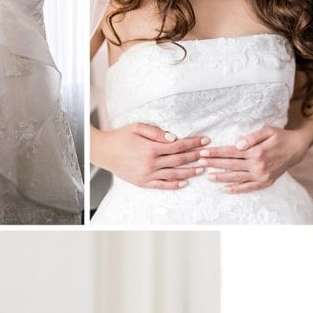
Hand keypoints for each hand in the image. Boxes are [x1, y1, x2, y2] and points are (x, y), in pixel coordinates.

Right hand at [92, 124, 209, 189]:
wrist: (104, 152)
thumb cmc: (120, 137)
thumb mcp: (137, 127)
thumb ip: (157, 132)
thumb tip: (174, 138)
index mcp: (150, 148)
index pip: (178, 146)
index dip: (193, 143)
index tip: (205, 141)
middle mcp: (150, 163)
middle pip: (179, 160)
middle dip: (196, 157)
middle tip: (208, 155)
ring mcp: (146, 175)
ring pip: (173, 174)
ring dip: (189, 172)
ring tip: (201, 169)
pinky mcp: (142, 182)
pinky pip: (161, 185)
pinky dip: (174, 185)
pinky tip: (184, 182)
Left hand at [197, 125, 310, 193]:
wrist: (298, 148)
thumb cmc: (280, 137)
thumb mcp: (268, 131)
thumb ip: (252, 137)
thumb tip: (237, 145)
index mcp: (256, 152)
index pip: (230, 152)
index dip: (215, 152)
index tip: (203, 153)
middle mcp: (257, 165)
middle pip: (230, 165)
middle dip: (213, 164)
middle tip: (199, 163)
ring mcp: (261, 176)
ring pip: (236, 178)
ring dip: (220, 177)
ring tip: (207, 176)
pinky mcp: (265, 182)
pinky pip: (247, 188)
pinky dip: (235, 189)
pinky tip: (224, 189)